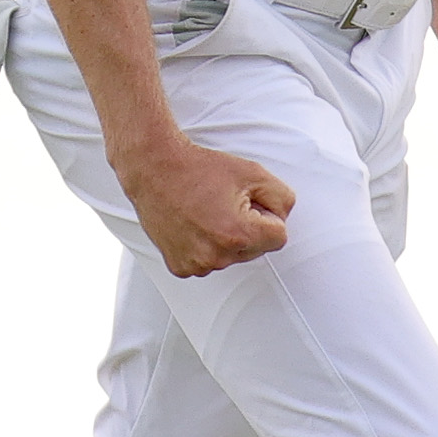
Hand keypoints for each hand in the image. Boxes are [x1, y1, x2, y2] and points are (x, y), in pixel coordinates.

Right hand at [117, 136, 295, 276]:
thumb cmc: (200, 169)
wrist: (154, 169)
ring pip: (232, 257)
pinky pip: (207, 262)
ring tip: (205, 213)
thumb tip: (280, 220)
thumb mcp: (254, 173)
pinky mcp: (180, 267)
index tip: (245, 201)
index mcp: (239, 234)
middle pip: (255, 250)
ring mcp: (196, 264)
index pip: (279, 237)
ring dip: (226, 239)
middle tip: (223, 204)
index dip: (266, 214)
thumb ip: (283, 199)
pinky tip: (192, 226)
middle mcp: (217, 256)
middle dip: (248, 228)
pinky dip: (204, 247)